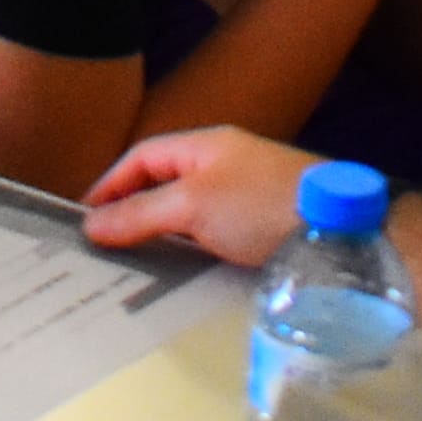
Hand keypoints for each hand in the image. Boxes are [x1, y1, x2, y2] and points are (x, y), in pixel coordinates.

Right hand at [83, 127, 315, 268]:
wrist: (337, 229)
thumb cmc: (261, 205)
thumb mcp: (192, 205)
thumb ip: (141, 213)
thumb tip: (91, 224)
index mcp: (205, 145)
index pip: (143, 157)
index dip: (110, 185)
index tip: (84, 220)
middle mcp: (224, 165)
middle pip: (164, 185)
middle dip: (132, 213)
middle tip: (102, 249)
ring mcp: (245, 197)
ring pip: (188, 214)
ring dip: (161, 235)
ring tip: (132, 267)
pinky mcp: (261, 228)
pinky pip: (211, 236)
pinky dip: (190, 250)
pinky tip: (181, 274)